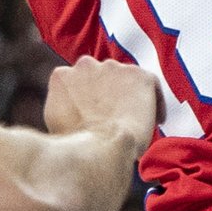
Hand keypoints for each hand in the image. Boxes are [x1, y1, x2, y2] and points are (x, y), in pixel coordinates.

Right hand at [44, 56, 161, 149]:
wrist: (103, 145)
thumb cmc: (77, 143)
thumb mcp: (54, 122)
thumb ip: (61, 107)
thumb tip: (70, 113)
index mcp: (63, 76)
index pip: (75, 82)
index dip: (85, 100)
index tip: (91, 114)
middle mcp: (87, 65)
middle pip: (99, 77)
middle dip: (106, 94)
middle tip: (113, 117)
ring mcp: (115, 68)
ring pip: (124, 79)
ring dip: (128, 96)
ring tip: (134, 121)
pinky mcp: (140, 76)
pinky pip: (150, 85)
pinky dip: (155, 101)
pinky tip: (157, 121)